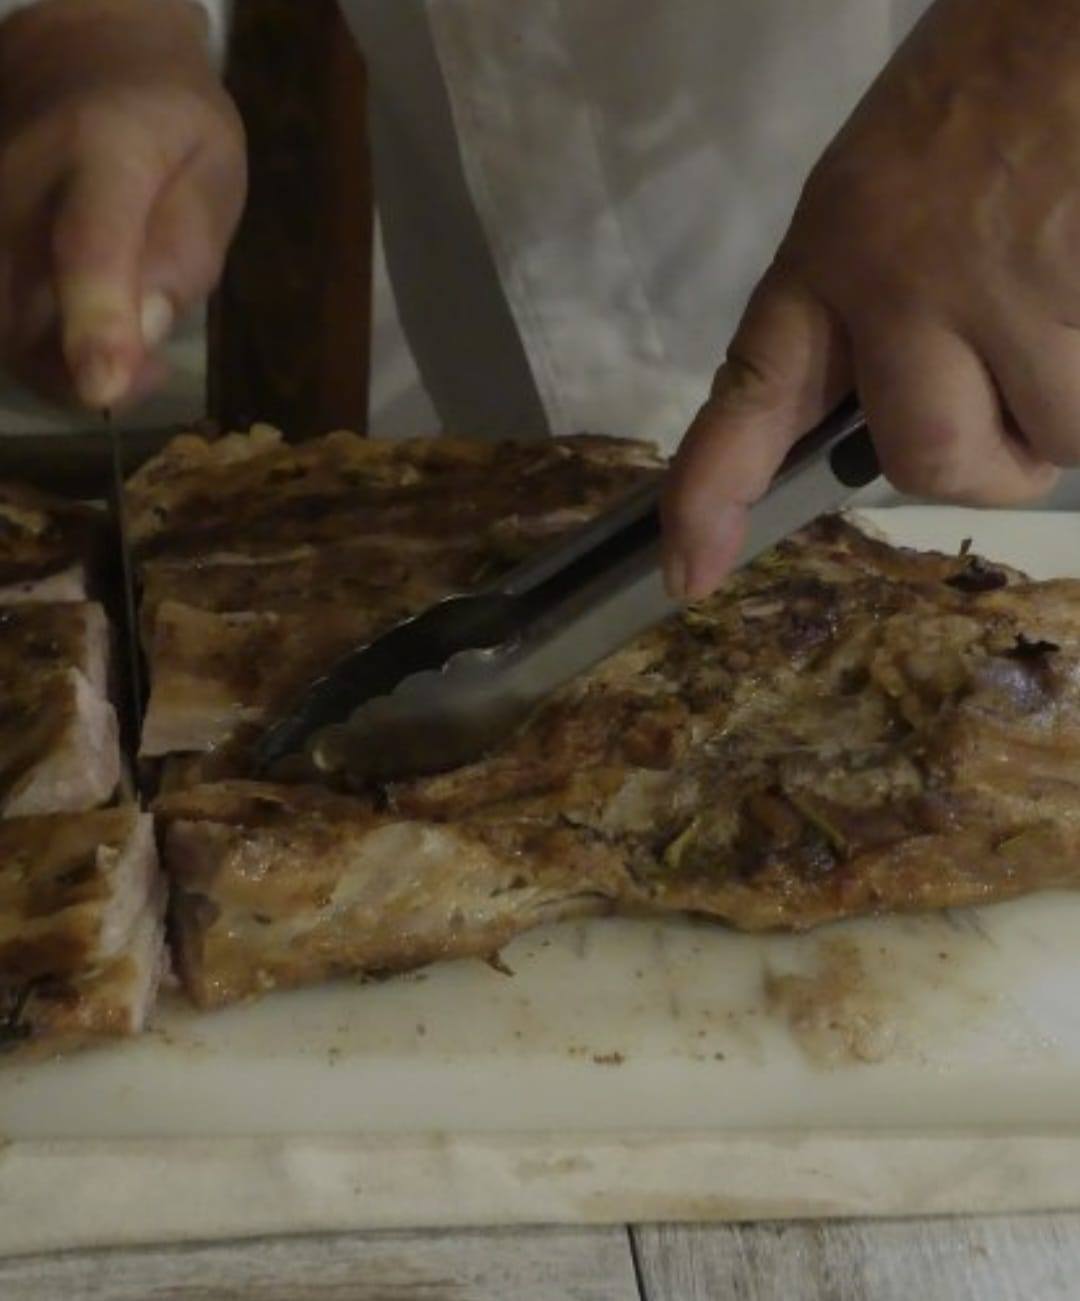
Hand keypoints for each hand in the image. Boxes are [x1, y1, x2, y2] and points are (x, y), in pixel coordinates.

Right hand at [0, 0, 244, 408]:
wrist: (82, 54)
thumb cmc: (168, 125)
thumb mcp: (210, 174)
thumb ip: (184, 253)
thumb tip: (144, 331)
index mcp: (105, 151)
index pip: (89, 244)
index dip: (96, 319)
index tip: (102, 387)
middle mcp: (21, 178)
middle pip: (26, 309)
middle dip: (81, 370)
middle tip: (147, 371)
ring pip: (3, 326)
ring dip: (58, 366)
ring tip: (121, 349)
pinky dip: (36, 347)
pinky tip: (80, 330)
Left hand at [663, 0, 1077, 599]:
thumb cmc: (999, 69)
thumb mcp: (890, 182)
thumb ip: (872, 301)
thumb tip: (891, 412)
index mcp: (836, 248)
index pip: (752, 393)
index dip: (714, 494)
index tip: (691, 574)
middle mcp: (907, 285)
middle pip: (933, 460)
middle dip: (988, 460)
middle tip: (1016, 404)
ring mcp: (1014, 295)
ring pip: (1057, 439)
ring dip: (1076, 399)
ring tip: (1078, 299)